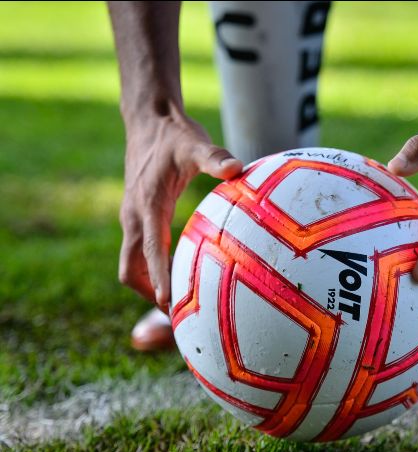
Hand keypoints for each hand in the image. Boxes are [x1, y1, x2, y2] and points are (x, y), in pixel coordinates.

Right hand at [118, 108, 242, 312]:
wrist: (147, 119)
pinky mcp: (137, 216)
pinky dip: (151, 268)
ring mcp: (132, 218)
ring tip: (180, 305)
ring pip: (131, 264)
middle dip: (150, 294)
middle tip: (179, 316)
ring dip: (148, 285)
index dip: (159, 278)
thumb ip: (214, 157)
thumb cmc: (174, 133)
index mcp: (147, 205)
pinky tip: (180, 272)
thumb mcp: (195, 143)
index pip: (150, 251)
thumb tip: (237, 168)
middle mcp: (133, 216)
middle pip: (130, 270)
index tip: (171, 303)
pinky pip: (138, 252)